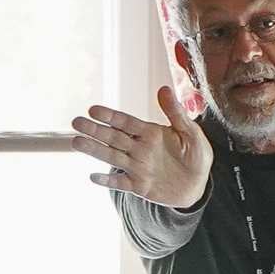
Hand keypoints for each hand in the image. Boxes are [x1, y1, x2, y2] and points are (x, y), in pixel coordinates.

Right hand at [72, 85, 212, 209]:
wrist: (199, 183)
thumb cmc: (196, 154)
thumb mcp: (190, 131)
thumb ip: (175, 112)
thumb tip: (163, 88)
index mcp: (150, 133)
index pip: (126, 122)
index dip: (110, 116)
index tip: (93, 109)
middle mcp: (139, 148)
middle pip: (113, 137)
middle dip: (94, 130)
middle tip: (75, 122)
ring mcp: (137, 167)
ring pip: (112, 157)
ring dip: (94, 150)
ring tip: (76, 142)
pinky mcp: (140, 185)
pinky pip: (121, 183)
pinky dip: (108, 181)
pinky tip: (93, 177)